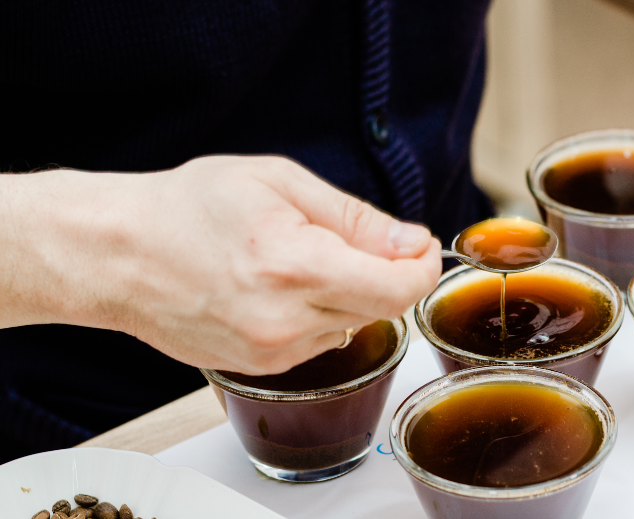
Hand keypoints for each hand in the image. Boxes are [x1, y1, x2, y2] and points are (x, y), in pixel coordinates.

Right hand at [2, 156, 440, 374]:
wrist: (119, 254)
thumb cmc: (189, 208)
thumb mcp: (280, 182)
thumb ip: (355, 218)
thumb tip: (411, 242)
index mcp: (295, 266)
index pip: (399, 289)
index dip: (421, 266)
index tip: (416, 246)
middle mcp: (285, 320)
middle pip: (381, 308)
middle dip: (381, 272)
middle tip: (343, 238)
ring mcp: (271, 352)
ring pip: (352, 326)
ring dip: (346, 294)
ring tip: (296, 261)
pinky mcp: (259, 368)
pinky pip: (318, 342)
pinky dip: (316, 315)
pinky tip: (278, 288)